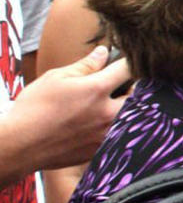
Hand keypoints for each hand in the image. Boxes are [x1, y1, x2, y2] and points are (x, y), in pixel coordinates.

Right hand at [1, 46, 130, 182]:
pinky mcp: (102, 149)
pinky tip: (107, 123)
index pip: (127, 69)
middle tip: (129, 84)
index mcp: (96, 90)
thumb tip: (103, 52)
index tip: (129, 61)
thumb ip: (85, 65)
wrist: (21, 145)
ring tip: (119, 103)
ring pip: (134, 118)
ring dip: (131, 108)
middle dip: (138, 87)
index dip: (130, 61)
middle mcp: (107, 112)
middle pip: (140, 96)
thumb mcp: (56, 78)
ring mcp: (107, 133)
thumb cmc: (34, 108)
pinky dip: (120, 127)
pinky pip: (121, 135)